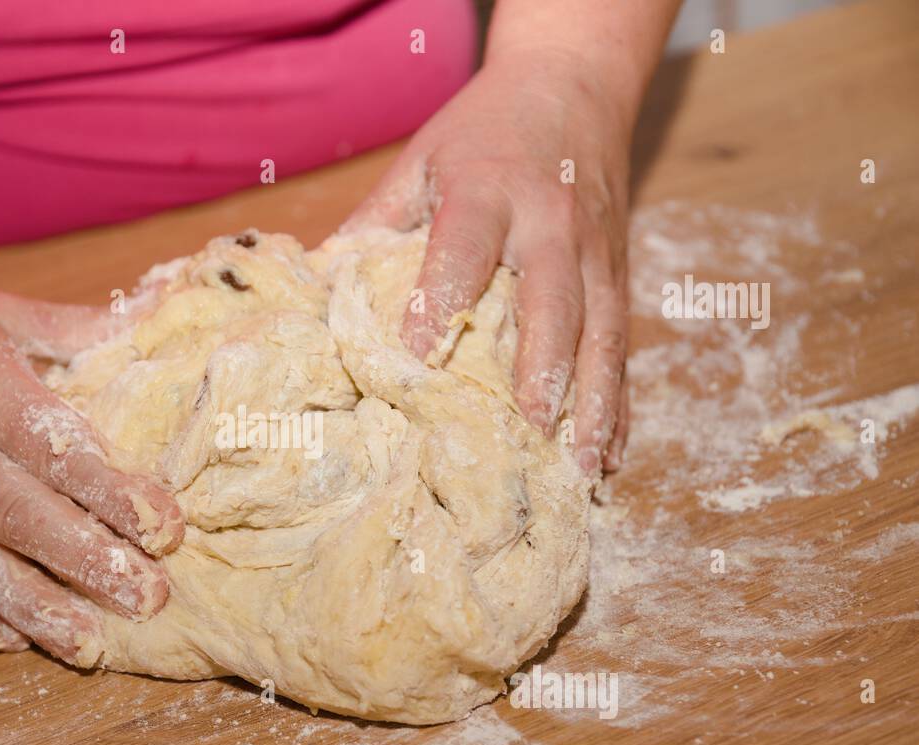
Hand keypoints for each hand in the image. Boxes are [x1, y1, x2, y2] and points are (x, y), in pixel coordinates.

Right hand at [0, 272, 184, 656]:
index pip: (59, 454)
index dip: (116, 496)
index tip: (167, 528)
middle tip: (152, 599)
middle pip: (26, 521)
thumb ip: (76, 328)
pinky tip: (16, 641)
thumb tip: (156, 312)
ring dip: (40, 610)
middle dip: (93, 565)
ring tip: (93, 646)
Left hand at [345, 49, 631, 473]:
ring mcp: (595, 253)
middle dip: (545, 367)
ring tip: (585, 467)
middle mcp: (551, 224)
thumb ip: (374, 222)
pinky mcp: (619, 275)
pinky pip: (624, 346)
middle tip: (531, 427)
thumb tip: (314, 289)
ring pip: (603, 334)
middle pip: (553, 301)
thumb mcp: (420, 160)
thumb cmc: (481, 132)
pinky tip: (612, 453)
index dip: (441, 300)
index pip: (464, 248)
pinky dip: (621, 403)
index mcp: (490, 190)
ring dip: (596, 402)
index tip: (418, 357)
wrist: (573, 82)